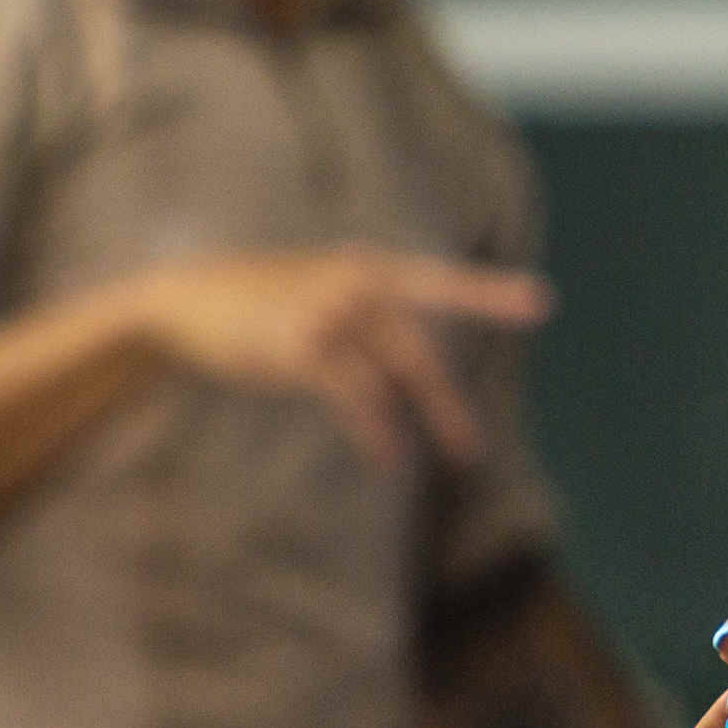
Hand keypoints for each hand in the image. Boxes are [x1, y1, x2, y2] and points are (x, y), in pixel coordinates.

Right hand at [131, 247, 555, 468]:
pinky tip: (389, 455)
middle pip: (419, 351)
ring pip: (395, 376)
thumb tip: (411, 367)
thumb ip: (369, 320)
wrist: (185, 300)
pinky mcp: (304, 346)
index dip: (489, 295)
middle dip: (445, 403)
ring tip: (446, 458)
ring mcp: (331, 312)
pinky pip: (357, 396)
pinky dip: (377, 430)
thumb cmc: (258, 300)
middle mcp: (356, 284)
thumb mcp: (319, 291)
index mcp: (367, 269)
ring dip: (423, 421)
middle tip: (469, 448)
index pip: (438, 284)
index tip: (542, 303)